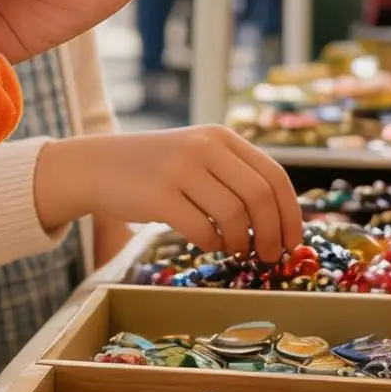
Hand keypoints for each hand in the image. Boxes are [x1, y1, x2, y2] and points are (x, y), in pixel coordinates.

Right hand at [34, 127, 301, 264]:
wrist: (96, 165)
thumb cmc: (154, 168)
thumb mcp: (197, 155)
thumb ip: (234, 175)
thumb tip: (281, 219)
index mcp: (220, 137)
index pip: (274, 175)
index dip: (291, 212)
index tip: (294, 239)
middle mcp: (203, 147)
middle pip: (260, 196)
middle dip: (273, 232)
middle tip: (270, 255)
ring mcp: (180, 169)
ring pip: (234, 215)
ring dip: (242, 241)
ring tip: (235, 249)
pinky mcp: (159, 195)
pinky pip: (202, 230)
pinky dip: (212, 244)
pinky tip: (208, 242)